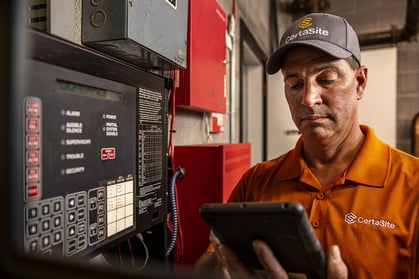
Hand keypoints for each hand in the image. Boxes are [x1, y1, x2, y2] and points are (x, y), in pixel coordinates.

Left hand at [209, 231, 347, 278]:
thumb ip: (336, 274)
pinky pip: (237, 278)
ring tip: (216, 239)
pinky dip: (228, 265)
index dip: (267, 260)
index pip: (277, 278)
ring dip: (226, 260)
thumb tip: (333, 250)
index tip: (258, 242)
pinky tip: (222, 249)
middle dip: (232, 259)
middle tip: (221, 241)